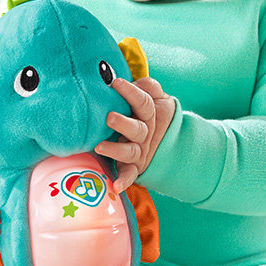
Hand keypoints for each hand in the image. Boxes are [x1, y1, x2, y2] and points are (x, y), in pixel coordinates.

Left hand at [95, 77, 175, 193]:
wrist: (166, 137)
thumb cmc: (148, 111)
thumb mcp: (154, 96)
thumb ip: (147, 87)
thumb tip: (136, 79)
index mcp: (149, 114)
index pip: (143, 102)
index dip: (131, 92)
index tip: (115, 83)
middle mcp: (145, 133)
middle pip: (137, 129)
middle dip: (123, 123)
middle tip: (109, 117)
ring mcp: (140, 150)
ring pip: (130, 151)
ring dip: (116, 150)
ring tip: (99, 147)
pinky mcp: (135, 166)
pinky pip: (131, 174)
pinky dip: (124, 181)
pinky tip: (115, 186)